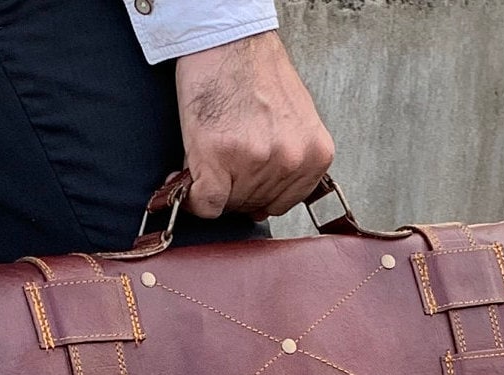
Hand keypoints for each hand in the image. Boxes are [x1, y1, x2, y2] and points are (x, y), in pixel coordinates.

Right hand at [175, 31, 334, 219]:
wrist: (228, 42)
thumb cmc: (256, 74)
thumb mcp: (295, 122)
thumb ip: (289, 162)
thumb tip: (265, 203)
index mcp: (314, 154)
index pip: (281, 204)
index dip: (256, 195)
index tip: (240, 185)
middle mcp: (289, 161)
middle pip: (254, 205)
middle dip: (234, 189)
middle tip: (222, 166)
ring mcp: (255, 162)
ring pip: (229, 204)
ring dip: (213, 188)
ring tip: (211, 158)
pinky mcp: (218, 159)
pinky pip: (206, 203)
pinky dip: (194, 199)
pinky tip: (189, 180)